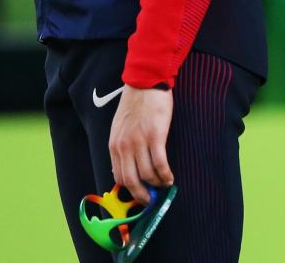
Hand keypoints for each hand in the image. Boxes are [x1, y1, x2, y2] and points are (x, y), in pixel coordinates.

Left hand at [108, 86, 172, 202]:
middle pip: (131, 180)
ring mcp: (139, 142)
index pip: (119, 177)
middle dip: (142, 195)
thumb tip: (126, 168)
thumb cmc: (135, 104)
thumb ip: (121, 147)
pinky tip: (170, 178)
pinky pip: (160, 163)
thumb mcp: (119, 128)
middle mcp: (124, 147)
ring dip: (157, 185)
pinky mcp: (155, 136)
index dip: (130, 190)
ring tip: (165, 185)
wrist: (145, 84)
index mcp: (114, 146)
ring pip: (147, 174)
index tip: (140, 194)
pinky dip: (165, 175)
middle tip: (151, 200)